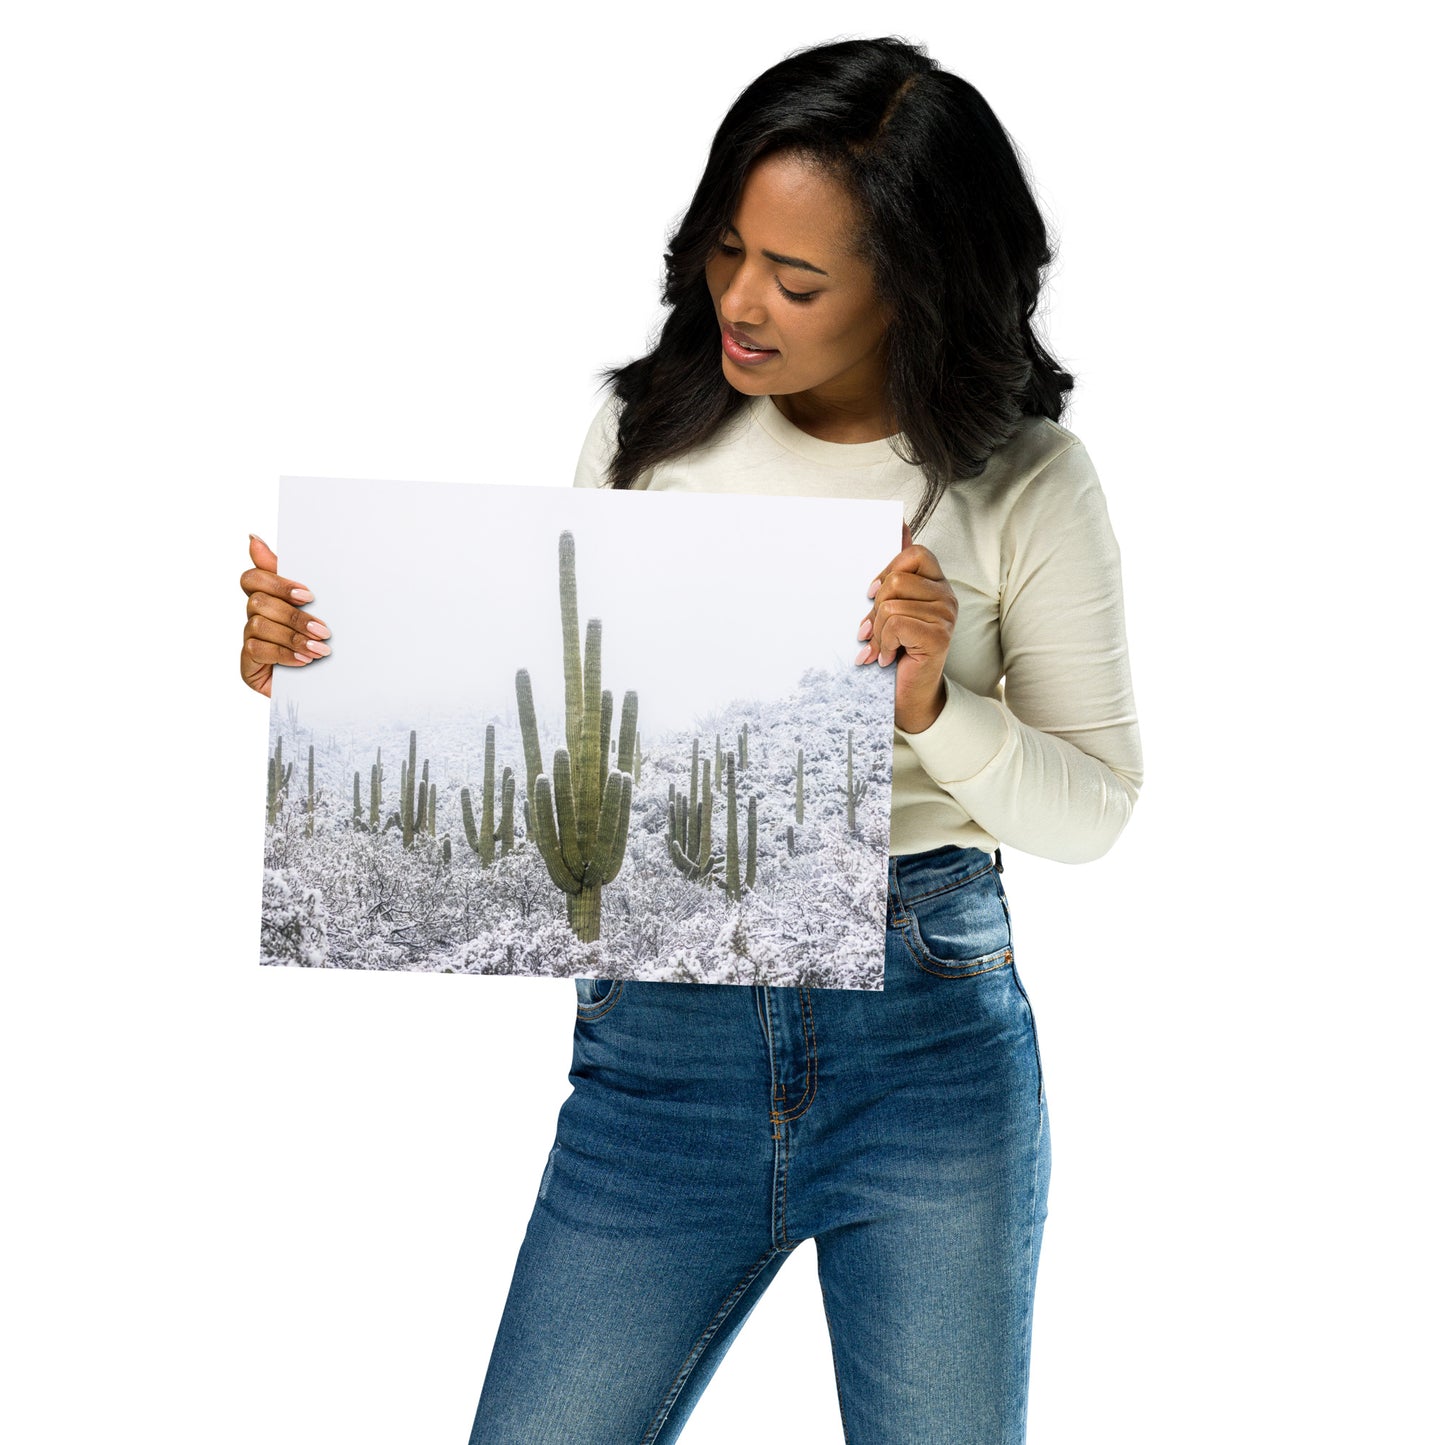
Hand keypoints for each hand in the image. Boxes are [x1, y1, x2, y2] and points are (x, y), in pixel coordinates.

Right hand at [239, 535, 329, 697]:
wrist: (331, 684)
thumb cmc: (321, 640)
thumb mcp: (315, 606)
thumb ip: (289, 574)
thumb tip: (252, 538)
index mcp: (268, 598)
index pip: (253, 578)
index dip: (277, 583)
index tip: (308, 595)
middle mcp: (254, 617)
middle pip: (258, 602)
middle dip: (294, 616)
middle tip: (324, 630)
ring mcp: (249, 640)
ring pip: (259, 625)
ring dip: (293, 637)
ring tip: (320, 650)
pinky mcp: (248, 665)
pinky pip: (256, 650)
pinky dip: (283, 654)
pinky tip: (304, 661)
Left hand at [855, 521, 956, 733]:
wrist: (909, 695)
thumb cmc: (897, 650)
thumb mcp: (890, 607)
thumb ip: (895, 570)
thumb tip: (899, 523)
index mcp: (936, 583)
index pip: (914, 553)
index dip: (887, 570)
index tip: (871, 595)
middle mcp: (947, 595)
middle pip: (897, 579)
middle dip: (875, 608)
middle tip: (871, 631)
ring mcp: (946, 615)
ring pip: (892, 604)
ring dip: (877, 632)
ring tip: (880, 648)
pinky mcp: (939, 635)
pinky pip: (896, 623)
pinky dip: (883, 643)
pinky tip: (886, 658)